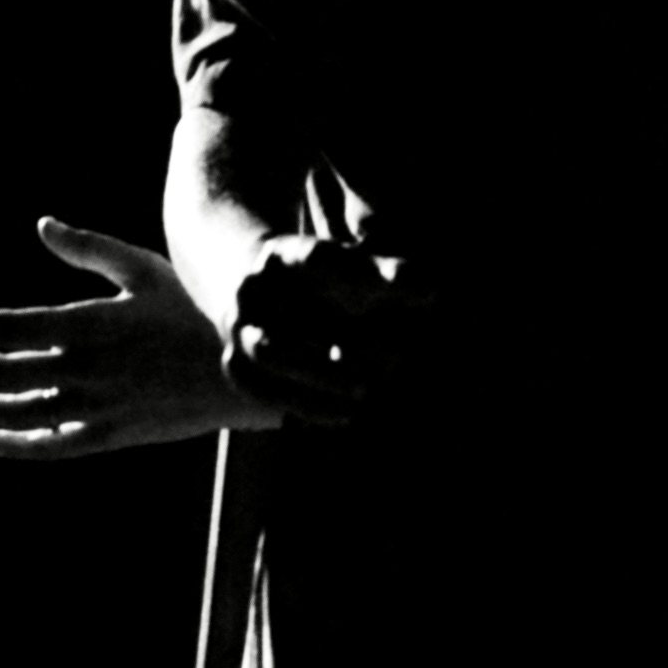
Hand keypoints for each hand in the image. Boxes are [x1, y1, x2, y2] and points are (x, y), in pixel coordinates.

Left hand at [0, 218, 278, 460]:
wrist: (247, 369)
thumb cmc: (195, 308)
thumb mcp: (145, 267)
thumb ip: (89, 249)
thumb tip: (42, 225)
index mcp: (89, 323)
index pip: (11, 327)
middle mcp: (86, 369)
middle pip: (6, 371)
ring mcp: (99, 407)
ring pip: (22, 412)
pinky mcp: (114, 436)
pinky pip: (55, 447)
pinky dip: (19, 446)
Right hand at [223, 235, 422, 425]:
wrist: (245, 287)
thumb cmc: (315, 278)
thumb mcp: (345, 264)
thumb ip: (385, 275)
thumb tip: (432, 292)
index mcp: (282, 255)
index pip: (320, 260)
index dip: (368, 275)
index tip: (423, 290)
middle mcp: (253, 290)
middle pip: (297, 313)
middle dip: (348, 337)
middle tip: (400, 355)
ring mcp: (239, 329)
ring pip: (272, 354)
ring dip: (322, 374)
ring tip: (368, 387)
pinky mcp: (234, 365)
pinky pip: (264, 390)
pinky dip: (306, 405)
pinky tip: (348, 412)